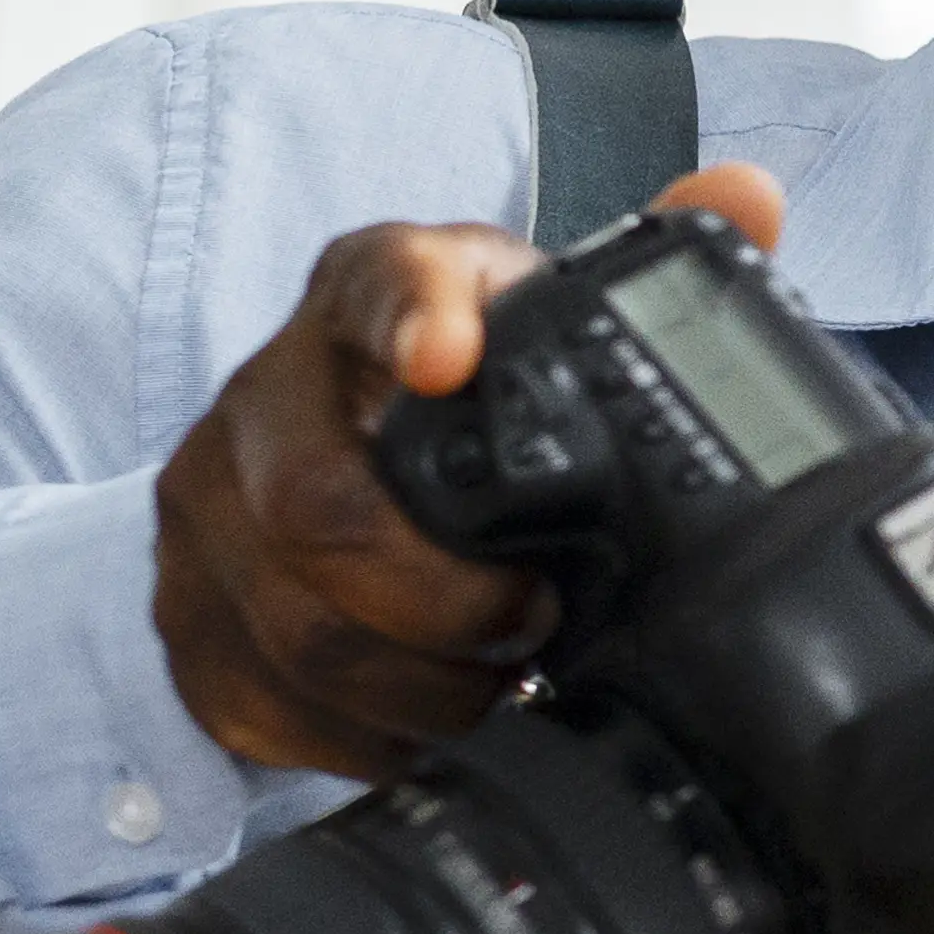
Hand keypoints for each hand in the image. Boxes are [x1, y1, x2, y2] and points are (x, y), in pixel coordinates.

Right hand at [150, 161, 788, 780]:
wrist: (336, 459)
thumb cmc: (471, 394)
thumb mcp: (544, 324)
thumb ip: (647, 270)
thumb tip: (749, 195)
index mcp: (368, 291)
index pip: (377, 282)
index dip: (410, 316)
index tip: (451, 357)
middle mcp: (264, 389)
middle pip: (318, 507)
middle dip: (447, 597)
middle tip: (539, 621)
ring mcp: (204, 505)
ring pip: (294, 629)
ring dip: (418, 684)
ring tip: (503, 691)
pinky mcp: (184, 609)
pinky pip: (255, 700)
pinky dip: (357, 738)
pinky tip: (427, 729)